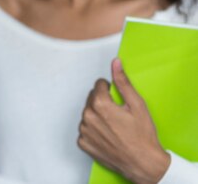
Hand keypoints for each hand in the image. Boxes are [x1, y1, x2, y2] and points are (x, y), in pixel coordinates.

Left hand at [78, 58, 170, 183]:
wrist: (143, 163)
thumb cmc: (142, 135)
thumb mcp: (137, 104)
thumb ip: (123, 81)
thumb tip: (115, 62)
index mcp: (99, 104)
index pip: (98, 85)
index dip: (110, 90)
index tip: (118, 100)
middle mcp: (87, 116)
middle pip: (91, 99)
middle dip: (103, 102)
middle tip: (118, 114)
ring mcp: (84, 131)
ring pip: (88, 114)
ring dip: (97, 116)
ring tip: (114, 126)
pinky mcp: (83, 143)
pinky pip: (85, 129)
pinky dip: (94, 130)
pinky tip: (107, 135)